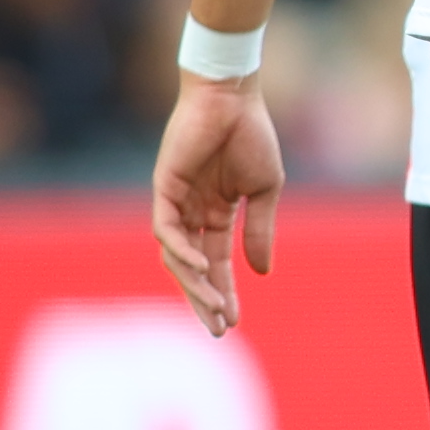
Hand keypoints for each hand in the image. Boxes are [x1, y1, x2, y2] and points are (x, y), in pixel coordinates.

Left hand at [150, 75, 282, 336]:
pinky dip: (182, 251)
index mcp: (216, 213)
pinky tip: (204, 266)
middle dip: (204, 300)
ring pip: (176, 256)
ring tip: (214, 307)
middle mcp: (192, 213)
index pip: (218, 263)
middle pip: (193, 268)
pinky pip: (167, 230)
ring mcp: (175, 202)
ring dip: (195, 284)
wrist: (232, 99)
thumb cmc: (251, 136)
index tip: (235, 321)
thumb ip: (261, 231)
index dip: (226, 292)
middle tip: (218, 330)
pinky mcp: (164, 188)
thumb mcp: (265, 191)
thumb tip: (262, 273)